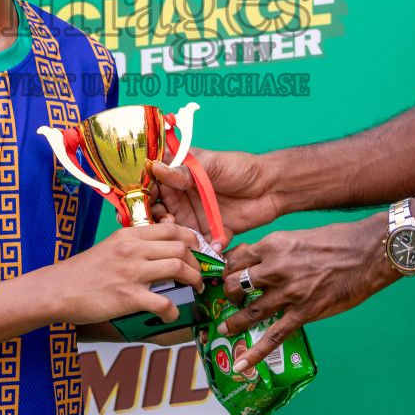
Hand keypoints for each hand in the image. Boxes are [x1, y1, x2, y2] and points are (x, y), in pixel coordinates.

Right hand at [38, 223, 203, 325]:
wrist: (58, 290)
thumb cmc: (84, 271)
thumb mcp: (111, 246)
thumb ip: (136, 242)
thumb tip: (163, 240)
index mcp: (129, 235)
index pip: (173, 229)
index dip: (194, 240)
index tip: (199, 252)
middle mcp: (133, 249)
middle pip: (181, 247)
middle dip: (198, 262)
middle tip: (200, 275)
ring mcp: (131, 273)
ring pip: (178, 268)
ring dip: (193, 281)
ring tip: (194, 290)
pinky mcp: (127, 297)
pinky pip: (163, 303)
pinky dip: (174, 311)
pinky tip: (172, 315)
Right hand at [149, 148, 282, 244]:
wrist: (271, 186)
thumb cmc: (240, 167)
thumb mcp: (211, 164)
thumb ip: (184, 170)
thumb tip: (156, 168)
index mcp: (178, 177)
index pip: (151, 186)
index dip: (143, 194)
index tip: (143, 201)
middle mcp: (182, 199)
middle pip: (157, 213)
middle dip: (155, 221)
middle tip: (166, 221)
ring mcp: (196, 217)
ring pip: (175, 234)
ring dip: (175, 239)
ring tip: (184, 237)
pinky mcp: (211, 233)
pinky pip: (201, 247)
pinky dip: (204, 250)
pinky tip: (211, 246)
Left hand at [216, 214, 399, 373]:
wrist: (369, 252)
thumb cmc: (340, 239)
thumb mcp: (300, 236)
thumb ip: (280, 251)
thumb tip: (267, 263)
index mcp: (273, 244)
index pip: (238, 258)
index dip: (230, 268)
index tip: (229, 275)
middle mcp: (275, 268)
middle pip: (236, 284)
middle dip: (229, 293)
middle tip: (230, 299)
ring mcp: (289, 292)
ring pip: (249, 311)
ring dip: (234, 322)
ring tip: (226, 328)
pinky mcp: (305, 312)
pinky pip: (274, 336)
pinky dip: (255, 352)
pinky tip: (242, 363)